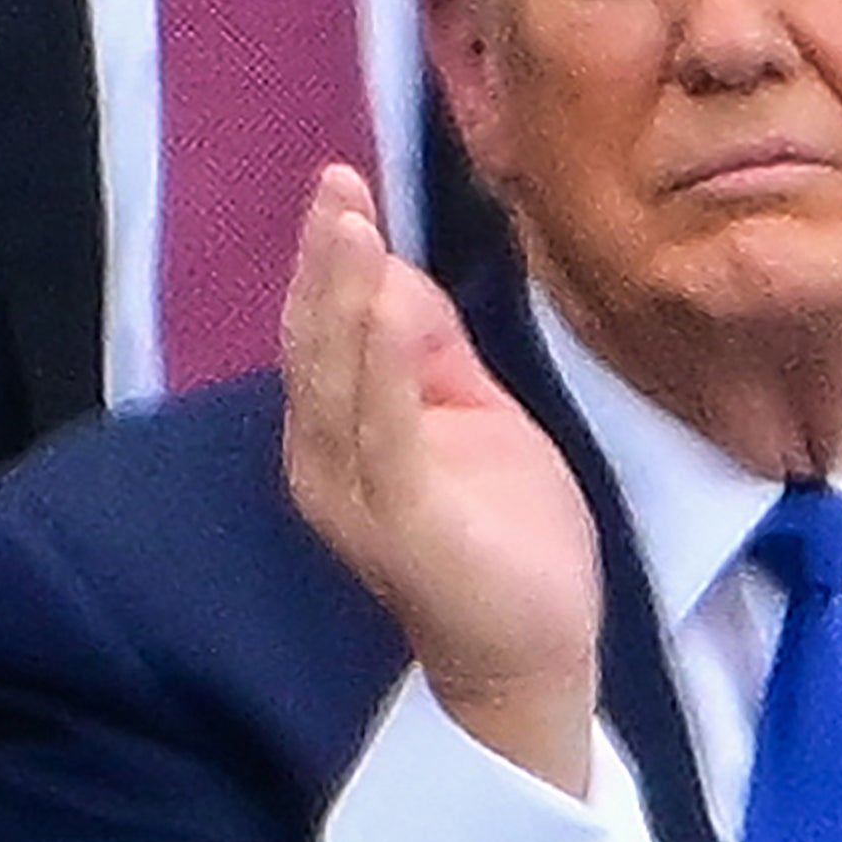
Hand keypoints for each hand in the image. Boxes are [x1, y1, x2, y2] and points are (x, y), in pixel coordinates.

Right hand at [274, 169, 604, 794]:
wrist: (531, 657)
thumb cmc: (500, 539)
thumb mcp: (469, 418)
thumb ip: (429, 352)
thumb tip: (394, 271)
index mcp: (334, 436)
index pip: (318, 334)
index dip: (326, 261)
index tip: (341, 187)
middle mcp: (323, 462)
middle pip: (311, 346)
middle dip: (323, 262)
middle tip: (336, 185)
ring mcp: (357, 496)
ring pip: (334, 381)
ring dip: (340, 297)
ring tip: (349, 223)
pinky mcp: (402, 521)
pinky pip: (385, 431)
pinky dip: (381, 364)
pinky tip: (386, 305)